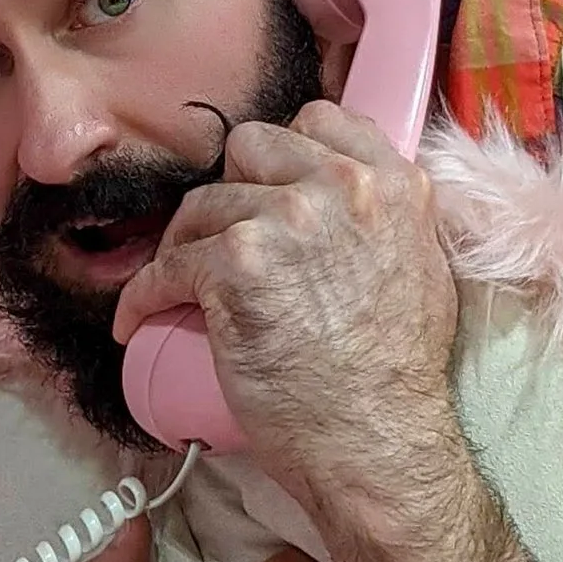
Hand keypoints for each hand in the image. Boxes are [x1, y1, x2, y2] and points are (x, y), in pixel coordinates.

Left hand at [111, 104, 462, 539]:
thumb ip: (387, 220)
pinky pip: (164, 267)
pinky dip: (144, 296)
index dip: (281, 153)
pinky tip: (139, 318)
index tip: (262, 185)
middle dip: (230, 190)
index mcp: (393, 184)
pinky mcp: (233, 266)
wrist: (379, 442)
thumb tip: (350, 202)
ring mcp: (285, 222)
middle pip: (249, 146)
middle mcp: (340, 187)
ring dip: (186, 246)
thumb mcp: (422, 271)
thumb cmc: (396, 378)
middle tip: (223, 238)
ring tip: (185, 287)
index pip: (319, 119)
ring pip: (201, 207)